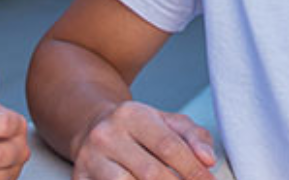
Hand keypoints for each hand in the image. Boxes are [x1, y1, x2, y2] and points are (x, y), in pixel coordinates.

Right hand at [71, 100, 216, 179]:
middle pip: (151, 173)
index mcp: (132, 115)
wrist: (93, 128)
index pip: (169, 146)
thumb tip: (208, 160)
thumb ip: (195, 137)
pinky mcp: (80, 178)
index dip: (193, 170)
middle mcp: (106, 135)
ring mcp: (89, 159)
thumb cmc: (139, 129)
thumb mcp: (168, 123)